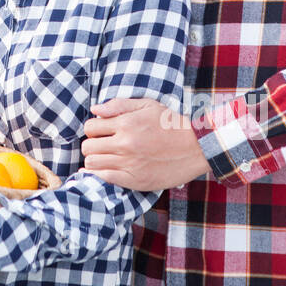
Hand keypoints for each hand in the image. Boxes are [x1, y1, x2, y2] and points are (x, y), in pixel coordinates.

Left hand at [80, 98, 209, 190]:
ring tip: (105, 158)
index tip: (102, 132)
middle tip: (102, 146)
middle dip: (92, 144)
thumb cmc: (171, 124)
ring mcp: (130, 163)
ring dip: (95, 160)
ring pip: (92, 163)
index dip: (93, 129)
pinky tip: (105, 170)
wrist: (197, 147)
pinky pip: (105, 179)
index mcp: (126, 123)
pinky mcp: (136, 180)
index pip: (90, 127)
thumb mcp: (147, 105)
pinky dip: (99, 175)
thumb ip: (118, 105)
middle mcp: (125, 143)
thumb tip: (94, 109)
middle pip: (88, 146)